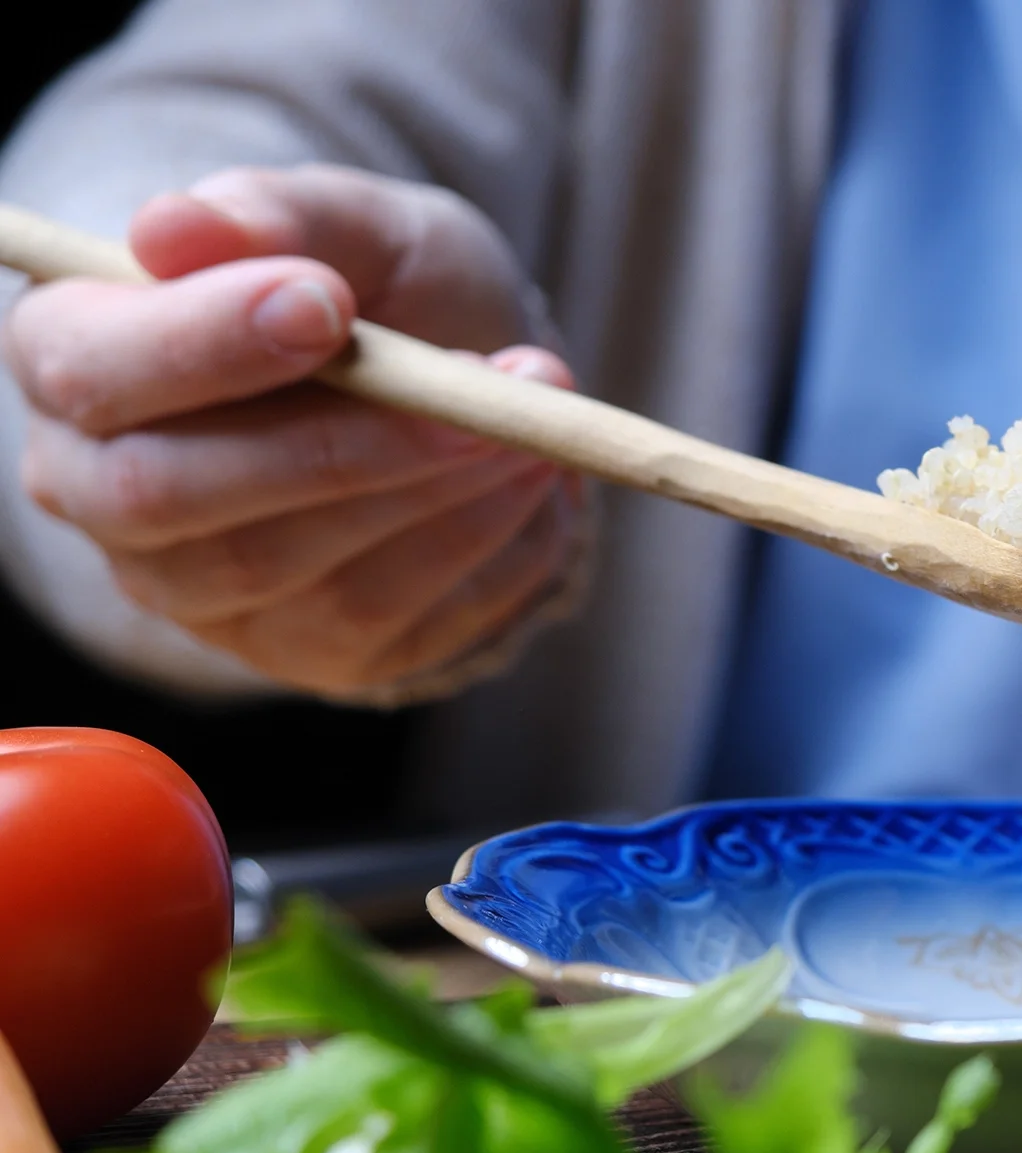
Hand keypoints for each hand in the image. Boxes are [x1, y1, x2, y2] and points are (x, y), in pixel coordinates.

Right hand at [3, 164, 583, 699]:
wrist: (464, 386)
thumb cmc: (378, 291)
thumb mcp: (349, 222)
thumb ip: (273, 215)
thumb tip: (174, 228)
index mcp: (74, 358)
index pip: (89, 371)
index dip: (202, 343)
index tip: (327, 303)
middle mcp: (103, 494)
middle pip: (168, 494)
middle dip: (339, 439)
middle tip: (480, 377)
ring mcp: (201, 593)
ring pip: (294, 565)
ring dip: (436, 487)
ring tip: (532, 410)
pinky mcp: (308, 653)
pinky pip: (389, 617)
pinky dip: (482, 540)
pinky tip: (529, 476)